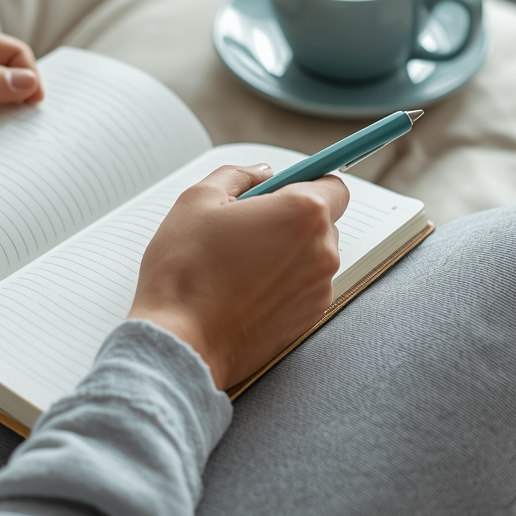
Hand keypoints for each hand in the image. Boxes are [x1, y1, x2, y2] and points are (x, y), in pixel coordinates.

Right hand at [128, 165, 349, 389]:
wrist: (181, 341)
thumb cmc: (185, 270)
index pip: (333, 185)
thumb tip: (262, 174)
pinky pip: (303, 287)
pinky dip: (282, 283)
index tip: (284, 189)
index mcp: (303, 213)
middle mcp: (322, 251)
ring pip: (312, 256)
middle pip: (322, 221)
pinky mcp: (308, 320)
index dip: (306, 183)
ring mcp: (318, 290)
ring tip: (238, 261)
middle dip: (291, 218)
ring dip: (286, 252)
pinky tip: (243, 288)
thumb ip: (238, 175)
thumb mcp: (199, 200)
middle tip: (246, 225)